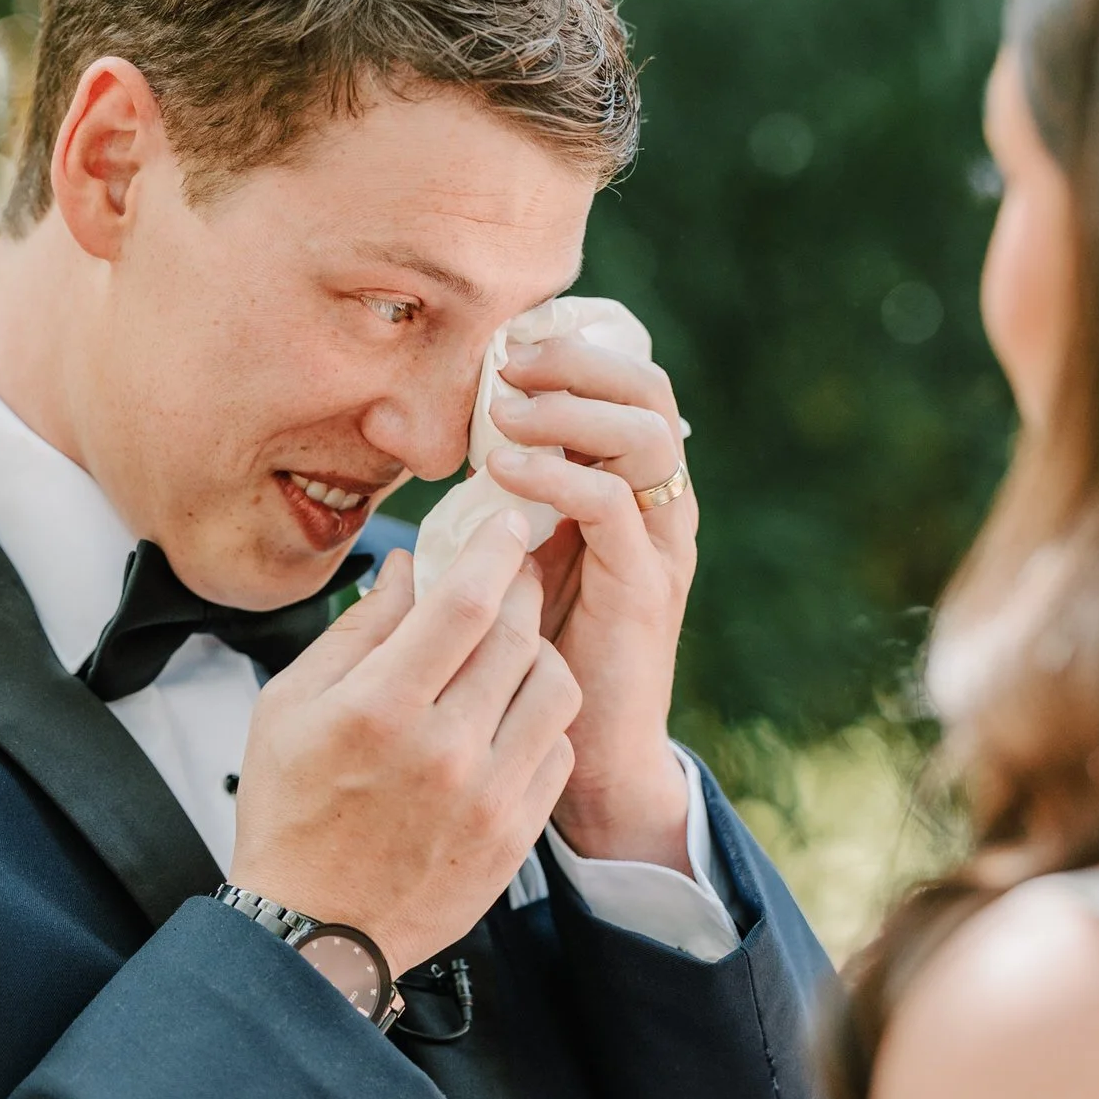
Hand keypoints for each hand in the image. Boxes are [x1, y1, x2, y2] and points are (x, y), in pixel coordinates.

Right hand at [230, 515, 579, 974]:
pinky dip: (542, 716)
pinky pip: (558, 748)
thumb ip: (356, 630)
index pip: (466, 601)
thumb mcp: (289, 706)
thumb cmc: (290, 809)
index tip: (505, 524)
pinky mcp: (513, 834)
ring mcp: (487, 797)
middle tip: (509, 574)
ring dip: (538, 651)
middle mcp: (444, 749)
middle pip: (517, 635)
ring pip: (555, 687)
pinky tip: (509, 712)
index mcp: (380, 709)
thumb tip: (410, 567)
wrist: (316, 929)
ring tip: (511, 646)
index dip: (495, 548)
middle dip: (519, 587)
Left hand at [484, 325, 696, 869]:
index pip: (628, 384)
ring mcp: (658, 544)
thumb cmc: (535, 655)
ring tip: (504, 411)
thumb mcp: (515, 557)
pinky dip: (558, 474)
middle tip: (509, 361)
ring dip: (569, 407)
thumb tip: (439, 443)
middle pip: (649, 391)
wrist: (580, 759)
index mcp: (630, 488)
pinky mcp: (642, 587)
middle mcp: (657, 506)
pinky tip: (505, 471)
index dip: (577, 348)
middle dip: (578, 361)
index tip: (509, 338)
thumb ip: (498, 500)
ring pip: (644, 433)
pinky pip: (611, 504)